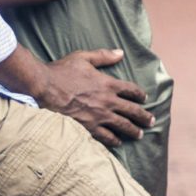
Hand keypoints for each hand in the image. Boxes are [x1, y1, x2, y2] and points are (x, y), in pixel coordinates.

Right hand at [34, 48, 153, 146]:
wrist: (45, 88)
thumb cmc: (62, 71)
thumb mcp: (83, 57)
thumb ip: (103, 56)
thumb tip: (120, 53)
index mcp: (108, 84)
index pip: (131, 90)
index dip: (139, 94)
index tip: (144, 99)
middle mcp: (108, 101)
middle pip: (132, 111)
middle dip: (144, 116)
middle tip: (151, 121)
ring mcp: (99, 116)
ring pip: (123, 126)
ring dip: (133, 131)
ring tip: (140, 134)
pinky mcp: (89, 127)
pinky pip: (106, 137)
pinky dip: (114, 140)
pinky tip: (118, 142)